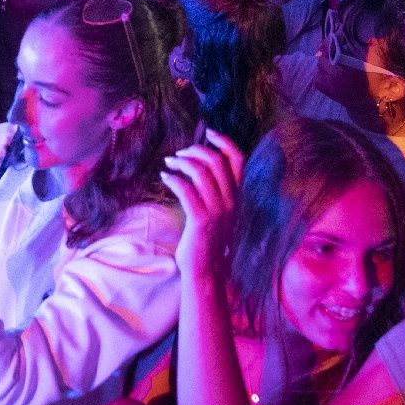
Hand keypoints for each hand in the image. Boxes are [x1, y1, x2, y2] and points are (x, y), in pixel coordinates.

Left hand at [160, 131, 244, 277]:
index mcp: (239, 197)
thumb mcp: (221, 213)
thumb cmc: (210, 241)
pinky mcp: (201, 220)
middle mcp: (232, 201)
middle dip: (195, 151)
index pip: (239, 160)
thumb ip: (218, 192)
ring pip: (200, 172)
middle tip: (180, 154)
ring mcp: (218, 211)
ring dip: (181, 163)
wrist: (208, 272)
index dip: (225, 142)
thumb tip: (203, 166)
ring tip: (169, 164)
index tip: (209, 132)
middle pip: (216, 161)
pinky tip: (165, 177)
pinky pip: (186, 190)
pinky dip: (173, 179)